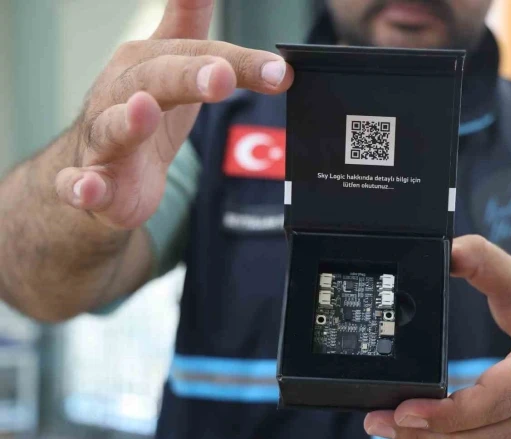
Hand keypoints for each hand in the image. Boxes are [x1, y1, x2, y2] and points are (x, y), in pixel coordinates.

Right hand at [54, 0, 292, 228]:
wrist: (104, 172)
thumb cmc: (145, 113)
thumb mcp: (174, 65)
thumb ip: (193, 26)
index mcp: (146, 65)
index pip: (196, 54)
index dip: (236, 59)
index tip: (276, 68)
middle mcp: (119, 95)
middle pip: (153, 80)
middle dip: (187, 75)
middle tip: (223, 77)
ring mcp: (102, 139)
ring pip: (111, 127)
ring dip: (127, 121)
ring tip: (144, 111)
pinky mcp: (93, 184)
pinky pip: (81, 184)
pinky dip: (83, 186)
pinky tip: (89, 188)